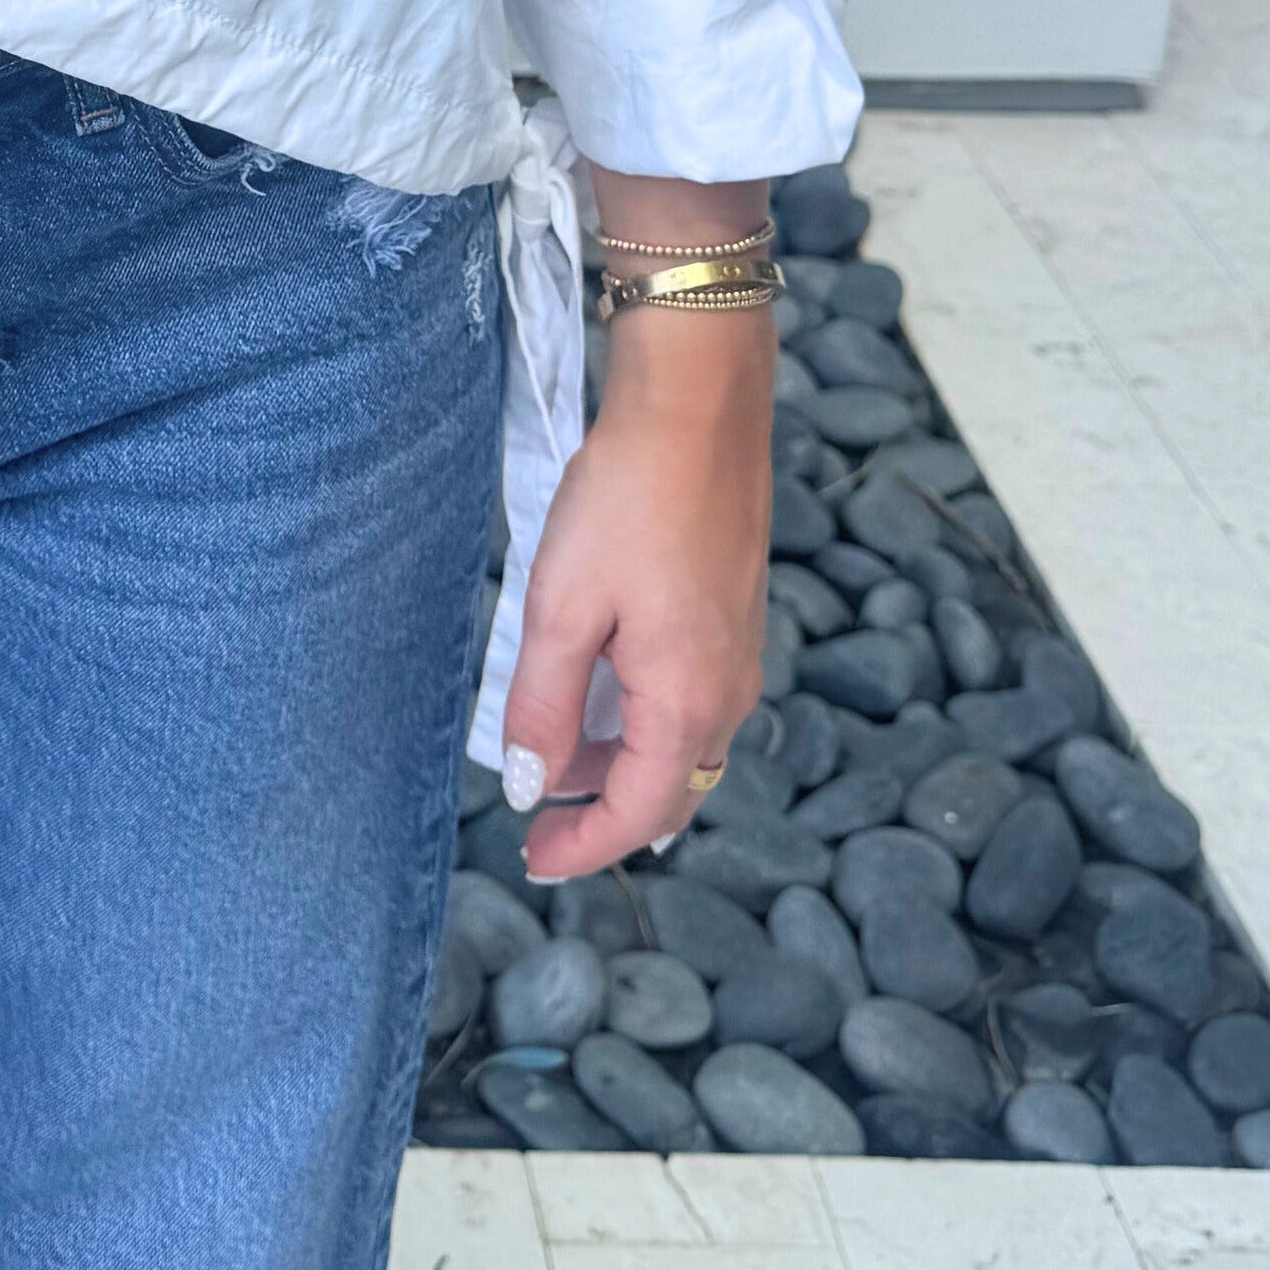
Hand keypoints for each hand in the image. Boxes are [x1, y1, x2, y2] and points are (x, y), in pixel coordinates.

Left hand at [500, 306, 770, 881]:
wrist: (697, 410)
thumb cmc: (626, 502)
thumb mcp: (563, 608)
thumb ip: (545, 705)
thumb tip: (529, 784)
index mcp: (688, 702)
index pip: (640, 812)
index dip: (584, 845)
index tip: (533, 859)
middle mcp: (728, 690)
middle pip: (671, 788)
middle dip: (605, 812)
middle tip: (540, 822)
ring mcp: (739, 652)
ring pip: (684, 744)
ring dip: (623, 763)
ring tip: (557, 755)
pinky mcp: (734, 614)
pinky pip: (693, 699)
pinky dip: (645, 720)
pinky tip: (602, 691)